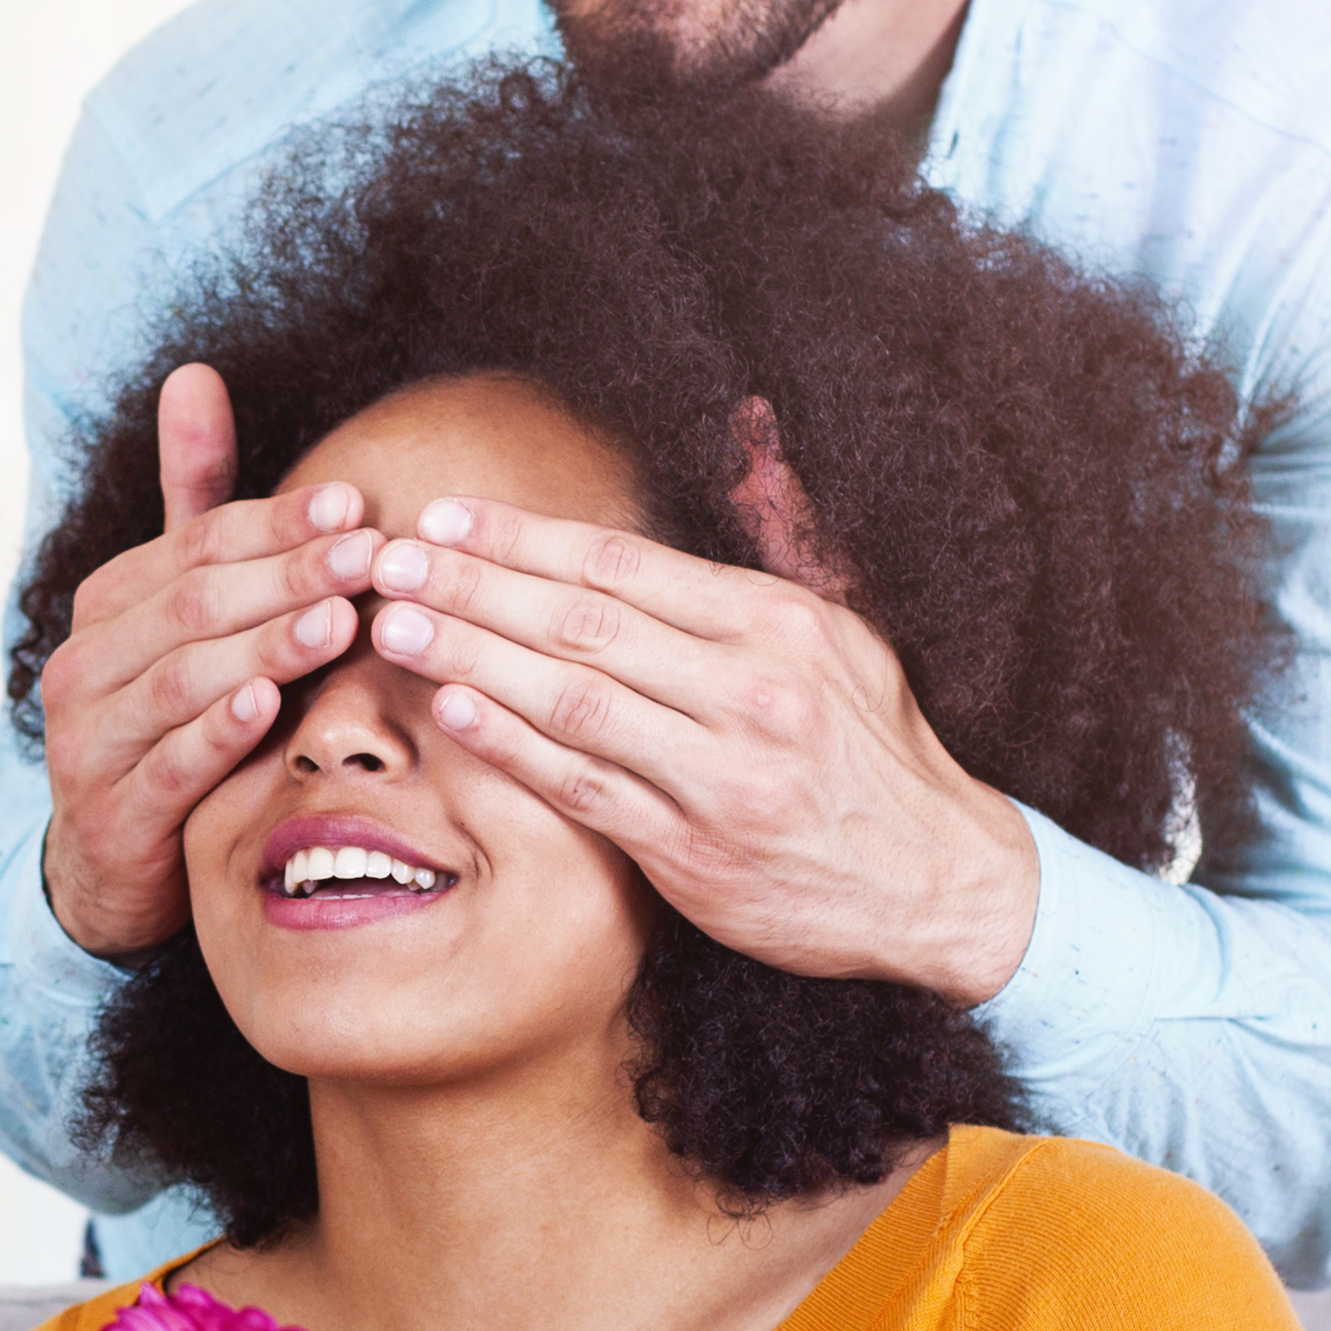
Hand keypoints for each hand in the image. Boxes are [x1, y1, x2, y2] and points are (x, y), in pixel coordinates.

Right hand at [29, 365, 382, 957]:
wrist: (112, 864)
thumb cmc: (169, 720)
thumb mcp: (181, 610)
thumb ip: (193, 500)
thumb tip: (196, 373)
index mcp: (110, 602)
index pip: (199, 544)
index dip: (278, 522)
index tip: (357, 505)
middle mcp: (87, 661)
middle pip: (196, 601)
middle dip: (288, 574)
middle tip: (372, 553)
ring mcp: (90, 738)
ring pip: (183, 677)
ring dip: (267, 644)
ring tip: (341, 619)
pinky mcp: (111, 811)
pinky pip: (168, 763)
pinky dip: (218, 731)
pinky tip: (270, 705)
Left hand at [361, 494, 1044, 1005]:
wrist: (939, 882)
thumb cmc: (872, 755)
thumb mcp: (844, 640)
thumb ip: (765, 566)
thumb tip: (747, 448)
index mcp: (778, 624)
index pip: (623, 563)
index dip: (523, 536)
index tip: (446, 515)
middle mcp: (752, 690)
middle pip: (584, 621)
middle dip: (475, 584)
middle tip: (391, 558)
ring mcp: (722, 773)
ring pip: (574, 699)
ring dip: (475, 655)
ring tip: (396, 623)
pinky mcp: (696, 851)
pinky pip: (586, 788)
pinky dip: (514, 745)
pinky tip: (455, 709)